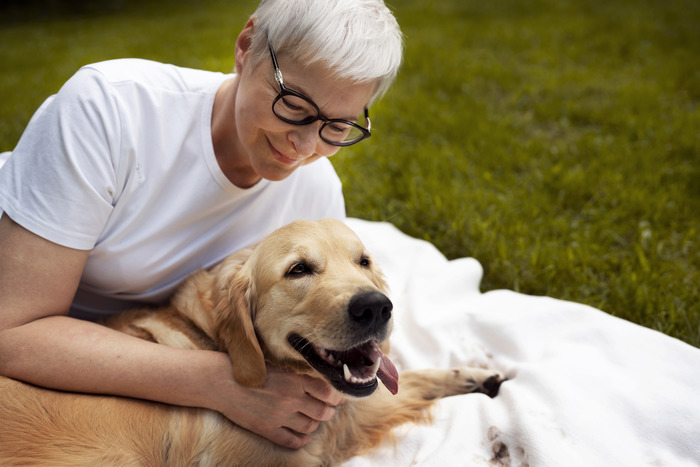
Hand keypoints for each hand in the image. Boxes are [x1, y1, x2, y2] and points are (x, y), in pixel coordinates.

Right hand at [215, 366, 344, 448]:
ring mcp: (279, 416)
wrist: (222, 381)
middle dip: (329, 412)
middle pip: (323, 412)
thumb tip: (319, 383)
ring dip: (316, 424)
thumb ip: (298, 375)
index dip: (337, 396)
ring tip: (314, 419)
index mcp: (295, 380)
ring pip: (310, 427)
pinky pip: (292, 441)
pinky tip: (303, 436)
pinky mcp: (268, 429)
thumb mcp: (279, 366)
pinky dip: (301, 440)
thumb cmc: (250, 369)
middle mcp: (291, 399)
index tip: (338, 397)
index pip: (328, 392)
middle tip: (328, 409)